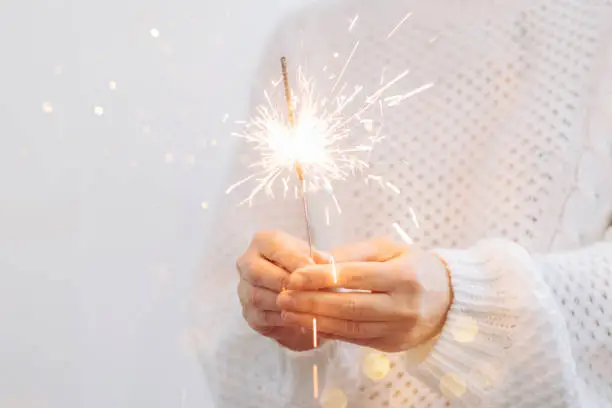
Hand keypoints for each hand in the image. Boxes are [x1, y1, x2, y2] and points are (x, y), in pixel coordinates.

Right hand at [236, 230, 324, 351]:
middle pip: (256, 271)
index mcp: (263, 242)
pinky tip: (300, 316)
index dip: (294, 258)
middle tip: (306, 289)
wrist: (303, 293)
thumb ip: (319, 259)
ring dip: (283, 302)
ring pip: (258, 296)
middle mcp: (247, 263)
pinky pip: (262, 317)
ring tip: (307, 304)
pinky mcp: (250, 313)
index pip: (272, 246)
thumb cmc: (308, 269)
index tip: (314, 269)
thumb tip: (324, 263)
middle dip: (283, 281)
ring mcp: (245, 289)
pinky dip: (283, 317)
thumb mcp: (316, 258)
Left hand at [276, 238, 451, 352]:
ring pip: (350, 328)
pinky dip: (330, 332)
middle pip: (349, 306)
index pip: (354, 277)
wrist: (450, 298)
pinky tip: (309, 324)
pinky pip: (356, 340)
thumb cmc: (414, 266)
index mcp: (404, 276)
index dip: (321, 277)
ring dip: (315, 321)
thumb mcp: (389, 249)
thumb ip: (353, 253)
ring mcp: (399, 329)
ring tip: (289, 312)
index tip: (294, 276)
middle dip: (311, 302)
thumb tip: (317, 260)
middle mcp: (404, 305)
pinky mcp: (393, 345)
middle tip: (283, 297)